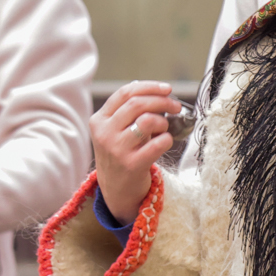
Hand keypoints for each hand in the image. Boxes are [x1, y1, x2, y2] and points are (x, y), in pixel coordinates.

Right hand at [92, 82, 181, 223]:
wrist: (117, 188)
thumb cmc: (122, 153)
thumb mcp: (116, 130)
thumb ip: (130, 111)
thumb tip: (159, 92)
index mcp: (99, 120)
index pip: (125, 93)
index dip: (149, 87)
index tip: (167, 89)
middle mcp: (104, 133)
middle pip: (137, 104)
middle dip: (162, 101)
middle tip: (176, 106)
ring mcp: (116, 149)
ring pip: (147, 120)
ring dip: (163, 121)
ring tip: (164, 128)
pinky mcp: (132, 164)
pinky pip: (158, 143)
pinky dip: (167, 139)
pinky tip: (165, 142)